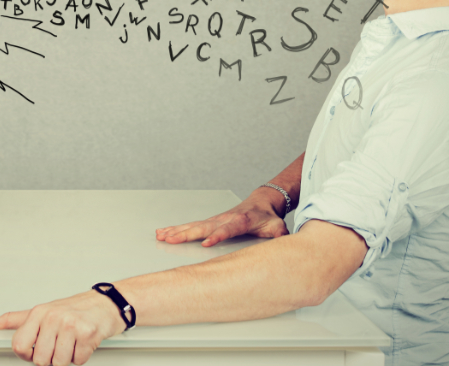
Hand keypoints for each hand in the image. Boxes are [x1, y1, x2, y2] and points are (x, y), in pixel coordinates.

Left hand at [0, 290, 126, 365]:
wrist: (105, 304)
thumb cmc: (72, 309)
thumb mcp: (40, 312)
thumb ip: (13, 320)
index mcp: (38, 312)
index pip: (19, 346)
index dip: (28, 355)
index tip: (36, 350)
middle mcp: (53, 317)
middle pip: (41, 360)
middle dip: (51, 357)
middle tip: (59, 343)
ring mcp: (71, 324)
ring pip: (59, 363)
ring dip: (67, 357)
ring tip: (71, 342)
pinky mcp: (88, 334)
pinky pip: (78, 361)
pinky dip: (81, 356)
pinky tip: (82, 342)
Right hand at [155, 187, 287, 246]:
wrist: (261, 203)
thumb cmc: (268, 218)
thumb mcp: (278, 227)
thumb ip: (280, 236)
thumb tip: (287, 247)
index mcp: (241, 221)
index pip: (228, 229)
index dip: (218, 235)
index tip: (207, 243)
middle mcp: (224, 219)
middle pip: (204, 227)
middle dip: (187, 234)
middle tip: (171, 239)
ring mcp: (215, 220)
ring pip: (194, 225)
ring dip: (177, 231)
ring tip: (161, 236)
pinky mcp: (210, 222)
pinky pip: (191, 225)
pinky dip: (176, 228)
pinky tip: (163, 232)